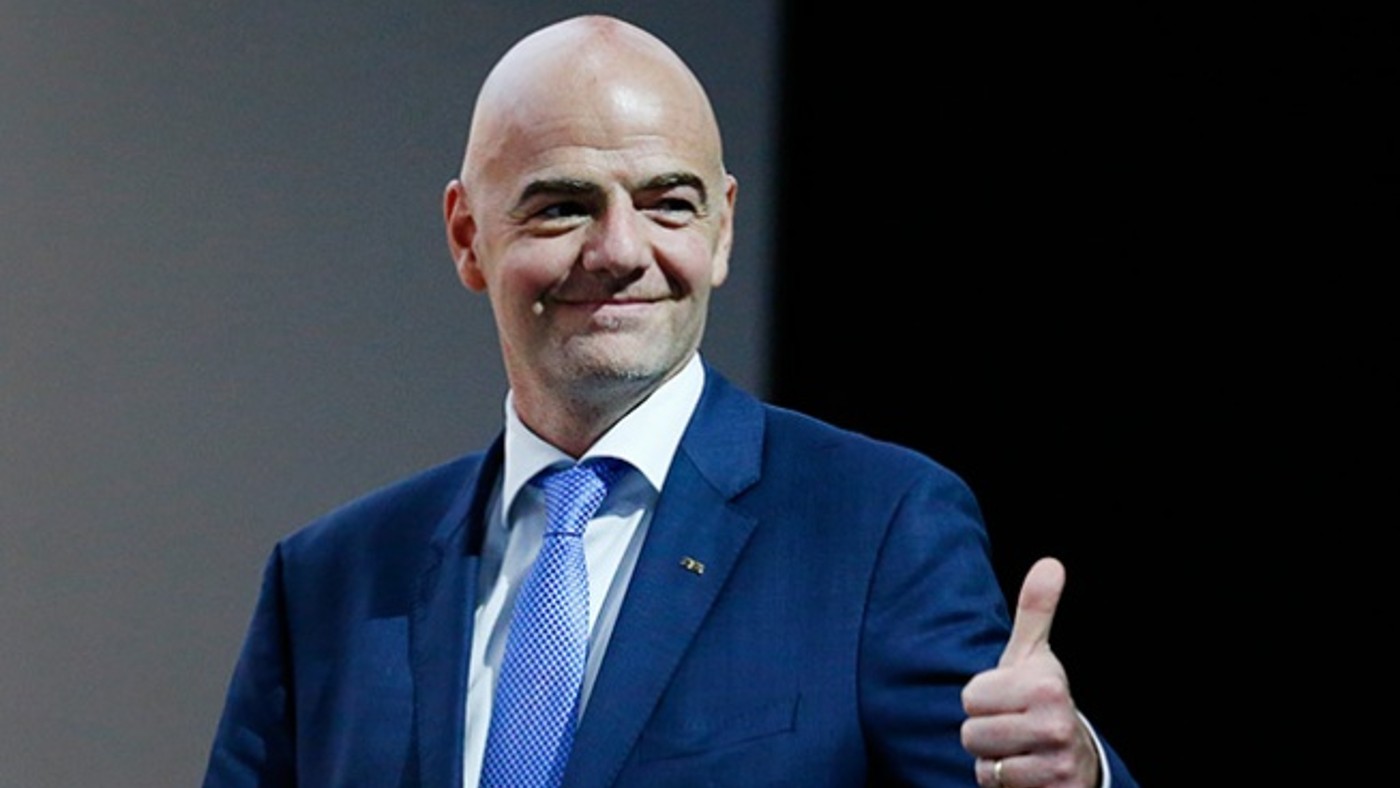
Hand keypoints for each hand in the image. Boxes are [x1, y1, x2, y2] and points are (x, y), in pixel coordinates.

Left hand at [961, 557, 1100, 787]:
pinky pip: (994, 785)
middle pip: (970, 732)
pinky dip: (1002, 782)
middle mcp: (1055, 724)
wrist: (1074, 756)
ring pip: (981, 762)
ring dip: (992, 758)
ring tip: (1017, 747)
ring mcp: (1056, 763)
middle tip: (1013, 725)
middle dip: (985, 731)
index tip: (1009, 698)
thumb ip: (1036, 609)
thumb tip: (1050, 563)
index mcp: (1046, 684)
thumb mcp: (1034, 654)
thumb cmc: (1041, 698)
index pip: (970, 695)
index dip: (982, 698)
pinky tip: (1023, 770)